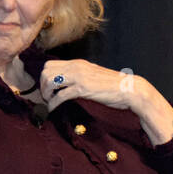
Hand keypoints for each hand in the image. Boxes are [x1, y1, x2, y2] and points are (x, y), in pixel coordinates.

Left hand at [40, 60, 172, 144]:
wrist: (130, 89)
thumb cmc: (113, 85)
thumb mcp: (92, 75)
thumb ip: (79, 75)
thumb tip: (66, 83)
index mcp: (78, 63)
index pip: (50, 64)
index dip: (44, 77)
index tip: (47, 89)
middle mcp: (76, 67)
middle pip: (46, 71)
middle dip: (42, 85)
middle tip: (47, 97)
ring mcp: (79, 77)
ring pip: (50, 81)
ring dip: (46, 94)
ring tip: (50, 102)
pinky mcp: (83, 88)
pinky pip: (61, 95)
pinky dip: (53, 103)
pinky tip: (53, 109)